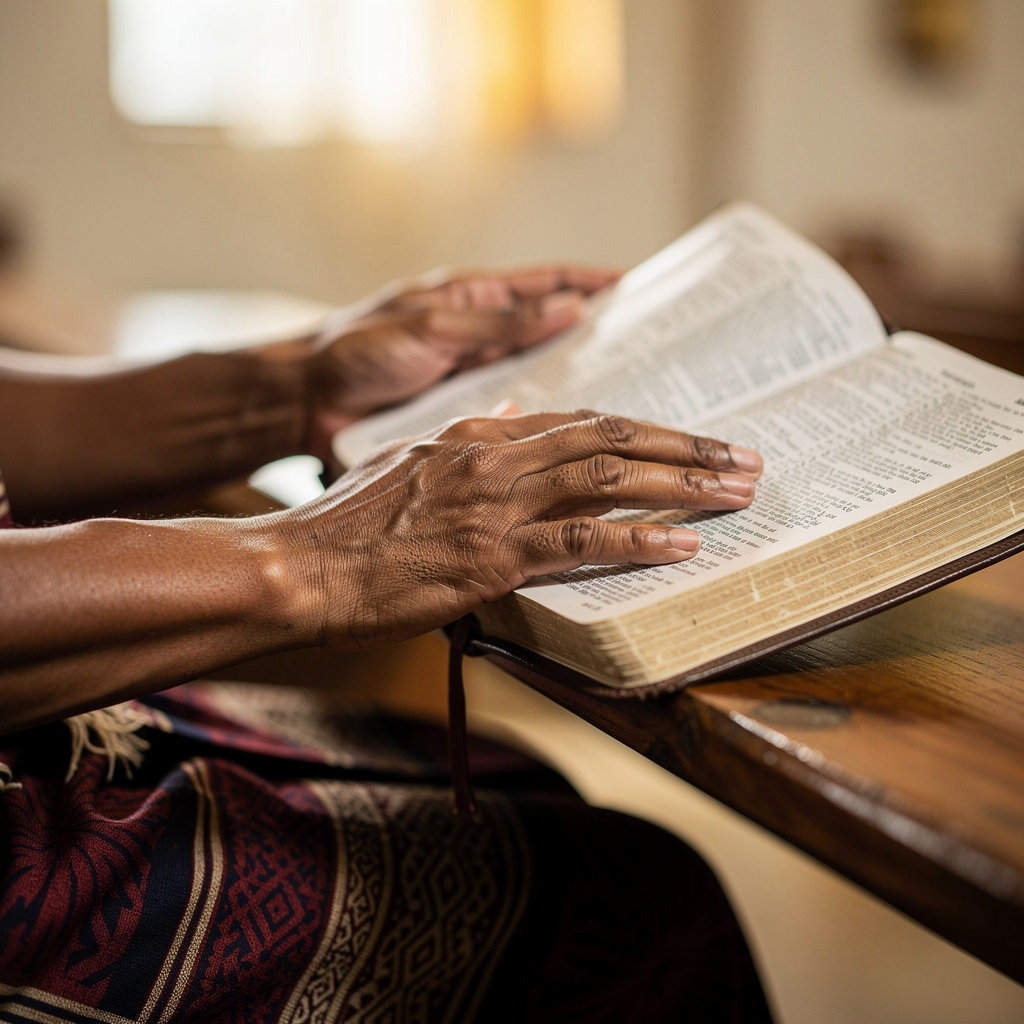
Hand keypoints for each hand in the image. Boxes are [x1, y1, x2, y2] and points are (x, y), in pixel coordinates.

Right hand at [277, 411, 761, 648]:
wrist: (297, 567)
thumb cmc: (347, 529)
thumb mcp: (405, 466)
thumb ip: (463, 443)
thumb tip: (506, 415)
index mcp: (473, 436)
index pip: (578, 422)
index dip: (642, 430)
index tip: (687, 439)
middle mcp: (492, 457)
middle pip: (610, 438)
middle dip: (686, 445)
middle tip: (742, 456)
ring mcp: (493, 504)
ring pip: (608, 479)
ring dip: (683, 483)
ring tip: (737, 489)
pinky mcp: (489, 556)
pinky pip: (580, 542)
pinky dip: (638, 540)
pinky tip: (683, 543)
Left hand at [302, 266, 619, 463]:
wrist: (305, 402)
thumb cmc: (358, 350)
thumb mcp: (433, 329)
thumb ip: (499, 325)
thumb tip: (570, 310)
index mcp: (472, 299)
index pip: (545, 283)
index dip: (593, 282)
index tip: (638, 286)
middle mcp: (479, 336)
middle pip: (550, 333)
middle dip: (596, 339)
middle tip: (647, 354)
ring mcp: (470, 378)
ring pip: (535, 379)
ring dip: (573, 390)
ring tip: (623, 405)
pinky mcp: (459, 417)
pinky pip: (510, 417)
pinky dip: (539, 427)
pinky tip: (570, 446)